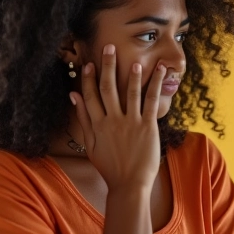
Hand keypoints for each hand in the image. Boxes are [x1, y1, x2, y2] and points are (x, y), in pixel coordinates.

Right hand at [70, 45, 164, 189]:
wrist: (129, 185)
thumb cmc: (109, 166)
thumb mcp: (91, 144)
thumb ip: (83, 119)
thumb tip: (73, 96)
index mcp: (97, 125)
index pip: (90, 96)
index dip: (88, 78)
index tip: (88, 63)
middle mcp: (112, 121)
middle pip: (108, 88)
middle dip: (108, 66)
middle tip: (108, 48)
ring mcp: (130, 123)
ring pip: (130, 92)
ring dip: (132, 74)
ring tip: (134, 59)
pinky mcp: (148, 127)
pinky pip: (152, 101)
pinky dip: (156, 84)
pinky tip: (160, 70)